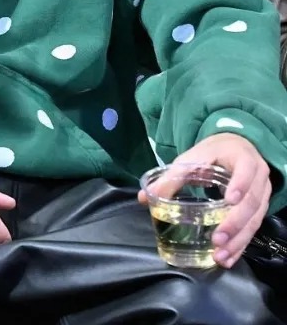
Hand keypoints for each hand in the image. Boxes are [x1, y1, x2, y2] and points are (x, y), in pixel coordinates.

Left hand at [138, 133, 271, 268]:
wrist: (235, 147)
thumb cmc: (213, 153)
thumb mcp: (193, 158)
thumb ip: (171, 177)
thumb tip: (145, 197)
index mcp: (243, 158)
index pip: (245, 170)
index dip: (240, 184)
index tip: (230, 200)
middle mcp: (258, 177)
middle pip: (251, 202)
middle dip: (234, 223)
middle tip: (217, 239)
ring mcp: (262, 195)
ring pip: (254, 220)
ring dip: (237, 240)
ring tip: (220, 255)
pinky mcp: (259, 210)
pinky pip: (253, 229)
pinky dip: (240, 245)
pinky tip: (228, 258)